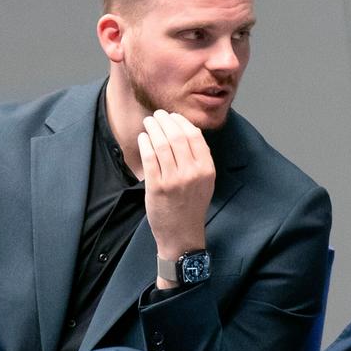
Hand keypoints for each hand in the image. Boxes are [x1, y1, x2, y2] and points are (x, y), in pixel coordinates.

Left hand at [138, 109, 213, 275]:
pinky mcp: (157, 187)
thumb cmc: (192, 206)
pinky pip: (149, 157)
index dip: (181, 122)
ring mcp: (174, 180)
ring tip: (149, 122)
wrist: (182, 234)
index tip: (173, 117)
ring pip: (161, 144)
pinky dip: (145, 143)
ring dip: (153, 128)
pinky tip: (143, 138)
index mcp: (207, 169)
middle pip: (176, 136)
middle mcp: (192, 173)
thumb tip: (185, 130)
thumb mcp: (205, 182)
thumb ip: (199, 158)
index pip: (194, 136)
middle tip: (157, 115)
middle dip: (165, 120)